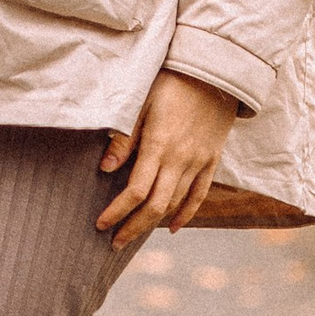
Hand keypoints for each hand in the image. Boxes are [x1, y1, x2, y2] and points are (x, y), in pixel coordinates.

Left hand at [96, 70, 239, 248]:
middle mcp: (180, 159)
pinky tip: (173, 227)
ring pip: (176, 203)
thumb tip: (105, 169)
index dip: (117, 211)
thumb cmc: (170, 82)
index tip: (100, 224)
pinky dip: (186, 213)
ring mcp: (199, 162)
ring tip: (133, 234)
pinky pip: (200, 194)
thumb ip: (124, 137)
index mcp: (159, 145)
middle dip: (132, 227)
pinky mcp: (212, 160)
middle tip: (113, 242)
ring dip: (154, 223)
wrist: (214, 72)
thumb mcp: (140, 102)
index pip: (135, 190)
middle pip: (155, 205)